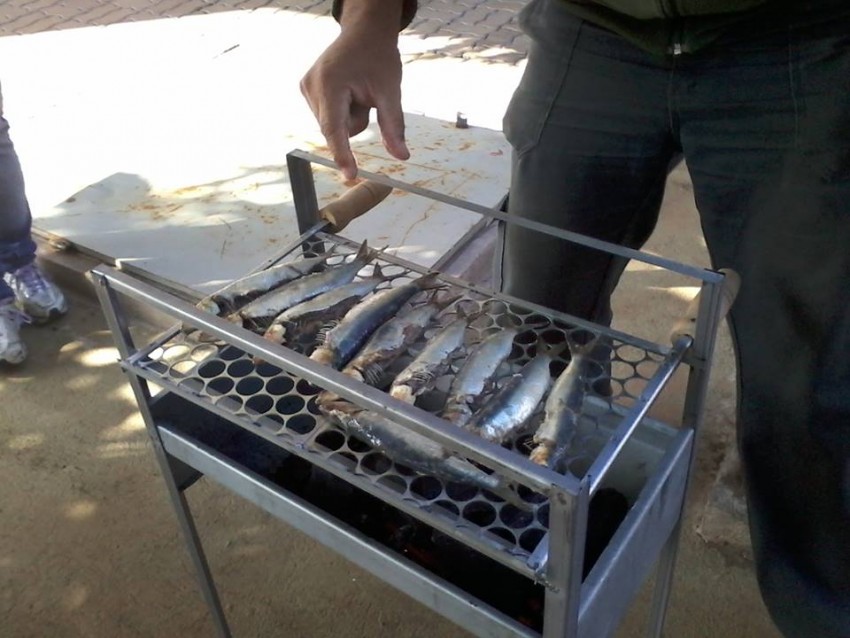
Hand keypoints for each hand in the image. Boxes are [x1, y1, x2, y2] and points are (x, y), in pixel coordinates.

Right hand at [301, 16, 408, 179]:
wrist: (364, 32)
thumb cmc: (378, 57)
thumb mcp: (390, 91)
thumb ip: (393, 126)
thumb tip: (401, 156)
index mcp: (330, 84)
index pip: (335, 129)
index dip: (343, 155)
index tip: (350, 175)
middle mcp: (311, 86)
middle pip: (336, 129)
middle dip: (356, 121)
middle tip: (367, 95)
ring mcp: (306, 87)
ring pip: (332, 125)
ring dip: (349, 116)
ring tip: (357, 89)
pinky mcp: (306, 89)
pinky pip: (328, 117)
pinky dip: (342, 111)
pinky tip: (348, 91)